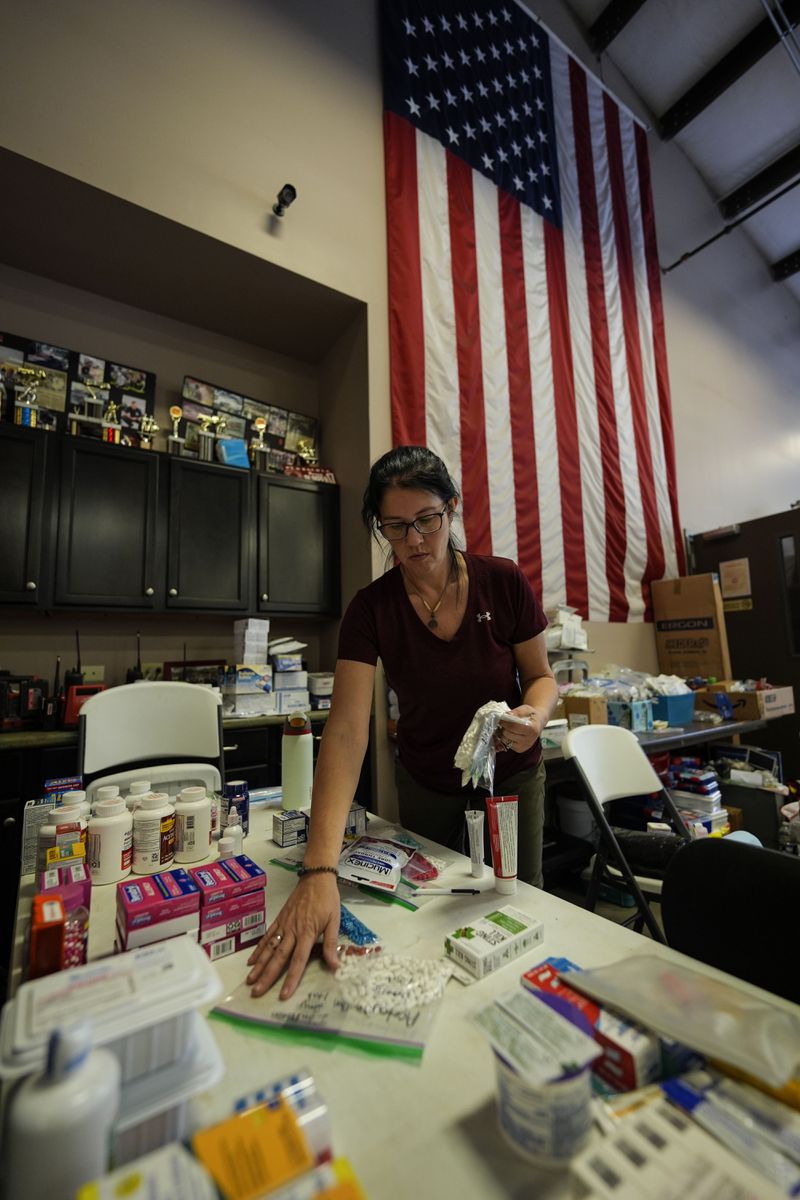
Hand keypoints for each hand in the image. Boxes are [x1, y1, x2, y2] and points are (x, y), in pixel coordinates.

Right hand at [246, 873, 339, 999]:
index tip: (283, 994)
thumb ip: (330, 943)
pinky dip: (259, 949)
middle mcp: (292, 931)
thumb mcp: (335, 920)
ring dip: (259, 965)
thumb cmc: (328, 900)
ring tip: (250, 981)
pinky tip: (252, 961)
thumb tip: (334, 966)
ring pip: (269, 948)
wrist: (316, 878)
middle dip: (267, 976)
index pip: (298, 960)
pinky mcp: (279, 919)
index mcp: (307, 933)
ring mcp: (283, 925)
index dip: (291, 978)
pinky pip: (267, 936)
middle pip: (278, 957)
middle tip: (256, 992)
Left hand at [497, 706, 542, 753]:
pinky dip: (506, 738)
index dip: (505, 722)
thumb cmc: (531, 715)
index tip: (501, 719)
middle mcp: (529, 740)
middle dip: (504, 727)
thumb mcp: (526, 709)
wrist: (538, 724)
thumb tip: (507, 715)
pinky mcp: (520, 750)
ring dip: (503, 733)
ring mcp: (524, 746)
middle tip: (504, 723)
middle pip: (508, 734)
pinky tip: (509, 733)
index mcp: (532, 729)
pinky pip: (507, 744)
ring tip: (507, 728)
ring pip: (506, 740)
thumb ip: (517, 711)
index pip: (513, 727)